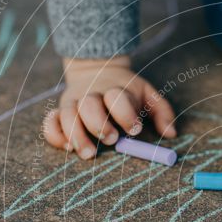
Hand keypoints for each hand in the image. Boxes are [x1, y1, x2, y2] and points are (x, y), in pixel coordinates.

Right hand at [43, 56, 175, 158]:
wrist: (97, 68)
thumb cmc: (127, 90)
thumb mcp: (148, 94)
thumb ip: (162, 112)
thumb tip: (171, 134)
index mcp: (115, 89)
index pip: (118, 98)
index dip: (126, 114)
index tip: (135, 130)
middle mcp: (91, 94)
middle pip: (89, 105)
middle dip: (99, 124)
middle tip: (111, 140)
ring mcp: (73, 102)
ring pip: (67, 115)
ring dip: (76, 134)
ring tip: (89, 153)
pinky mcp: (59, 111)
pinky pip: (50, 123)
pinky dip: (55, 135)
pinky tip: (67, 147)